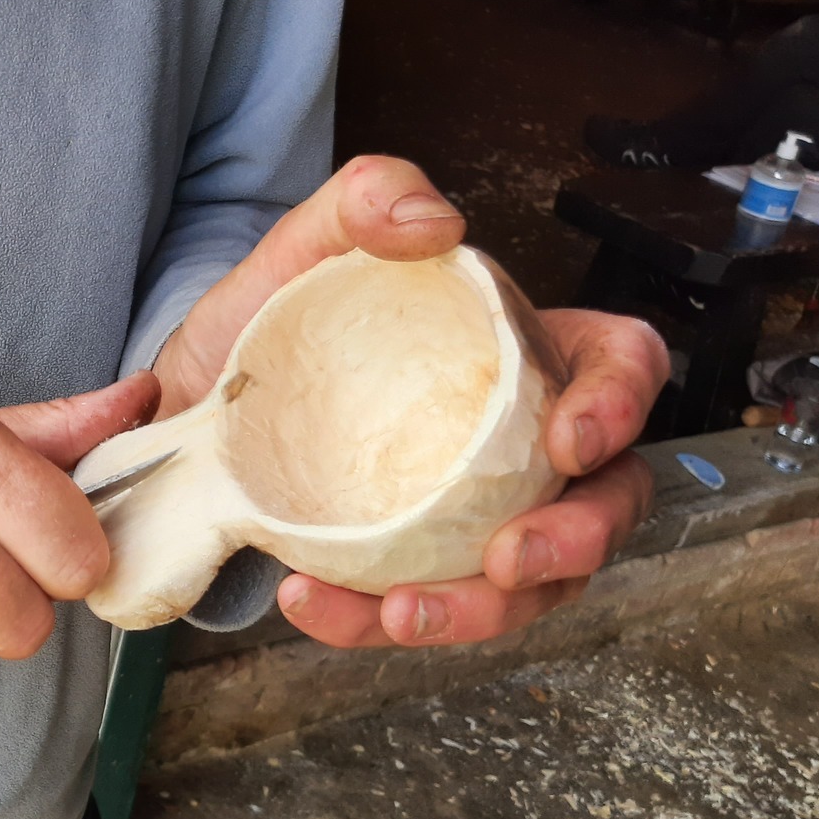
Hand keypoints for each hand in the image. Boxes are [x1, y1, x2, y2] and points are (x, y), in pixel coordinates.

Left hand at [154, 155, 669, 648]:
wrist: (194, 404)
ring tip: (401, 612)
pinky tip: (311, 602)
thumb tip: (434, 222)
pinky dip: (369, 622)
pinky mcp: (414, 568)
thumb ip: (368, 197)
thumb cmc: (275, 323)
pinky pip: (419, 609)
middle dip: (576, 543)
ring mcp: (475, 516)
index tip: (568, 441)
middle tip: (507, 561)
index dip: (623, 405)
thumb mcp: (307, 246)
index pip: (623, 367)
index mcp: (528, 353)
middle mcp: (522, 443)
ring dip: (477, 613)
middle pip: (605, 502)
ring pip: (526, 585)